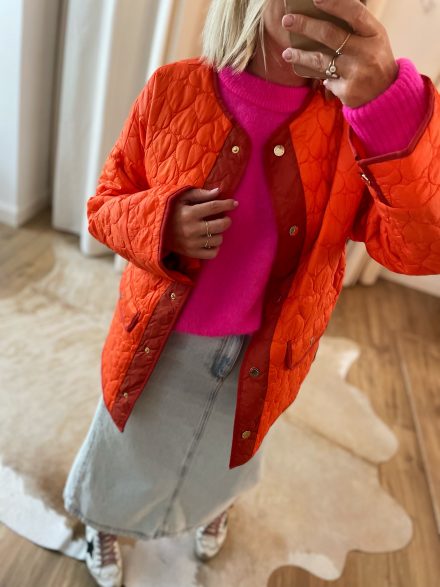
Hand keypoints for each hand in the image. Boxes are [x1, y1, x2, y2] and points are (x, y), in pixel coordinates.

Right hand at [163, 188, 237, 258]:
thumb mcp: (181, 197)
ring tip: (214, 230)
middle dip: (227, 220)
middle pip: (220, 225)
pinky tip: (211, 241)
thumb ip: (200, 194)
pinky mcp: (191, 253)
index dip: (227, 204)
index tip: (235, 203)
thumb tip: (218, 192)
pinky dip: (215, 247)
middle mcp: (192, 229)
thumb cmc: (169, 210)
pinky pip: (212, 253)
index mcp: (189, 213)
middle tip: (224, 218)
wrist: (153, 230)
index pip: (214, 207)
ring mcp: (192, 243)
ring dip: (220, 233)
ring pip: (218, 239)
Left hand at [281, 0, 398, 107]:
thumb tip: (322, 9)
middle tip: (287, 21)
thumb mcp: (373, 38)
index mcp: (374, 34)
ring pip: (321, 60)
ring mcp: (356, 73)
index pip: (354, 13)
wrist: (386, 95)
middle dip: (305, 26)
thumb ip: (355, 26)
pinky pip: (327, 80)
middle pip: (330, 35)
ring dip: (300, 55)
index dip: (335, 4)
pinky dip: (323, 77)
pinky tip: (320, 77)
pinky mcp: (347, 91)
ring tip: (286, 53)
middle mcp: (366, 52)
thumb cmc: (375, 59)